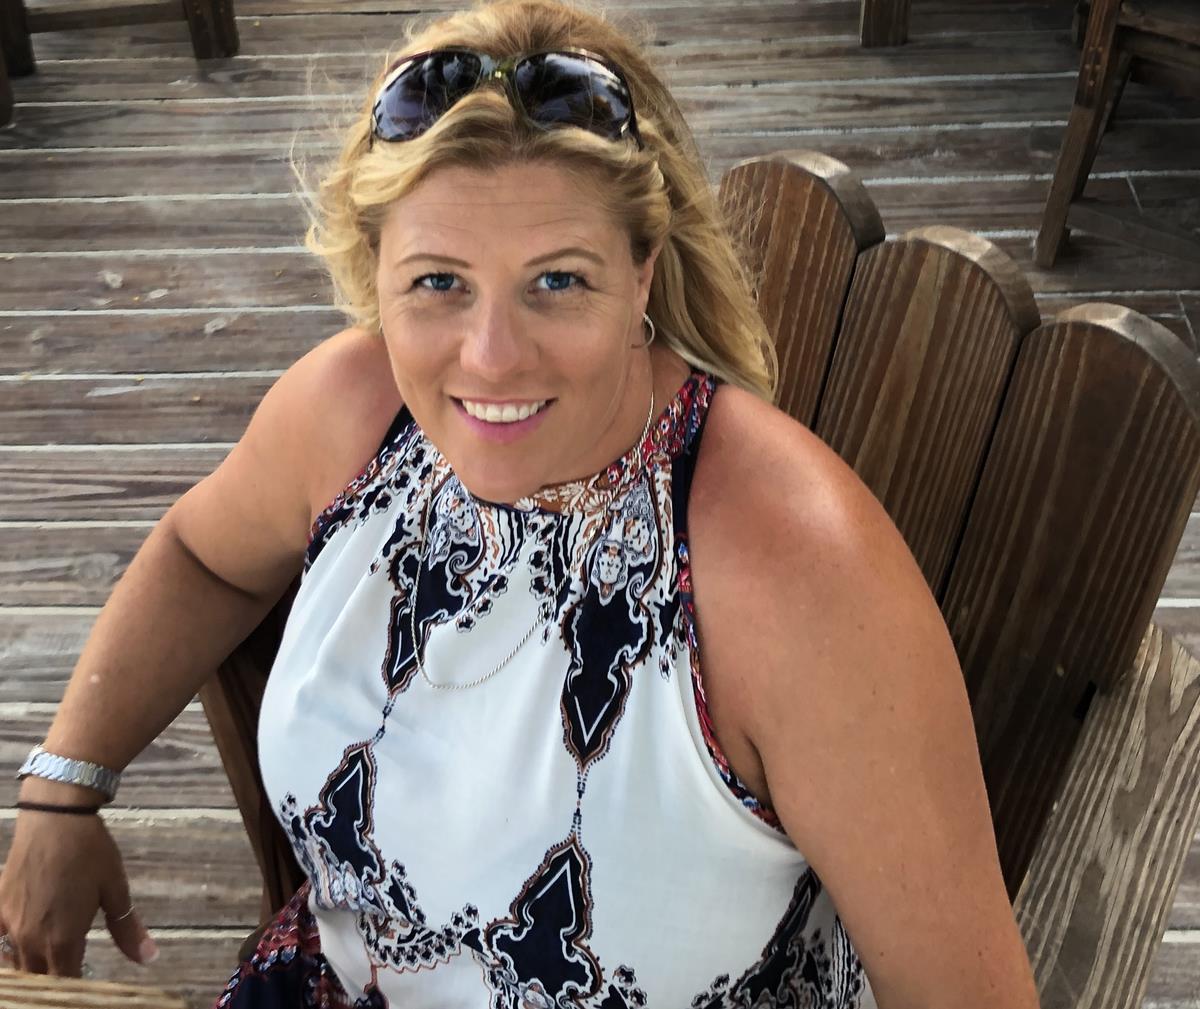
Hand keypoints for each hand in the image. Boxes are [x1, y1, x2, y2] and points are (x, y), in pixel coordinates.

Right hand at [0, 808, 158, 975]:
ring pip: (17, 963)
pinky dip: (8, 949)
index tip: (87, 989)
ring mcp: (9, 925)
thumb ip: (127, 929)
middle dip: (55, 983)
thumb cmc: (91, 852)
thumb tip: (150, 958)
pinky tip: (20, 945)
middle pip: (39, 977)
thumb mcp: (116, 889)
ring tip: (49, 964)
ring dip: (33, 968)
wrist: (56, 818)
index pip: (66, 983)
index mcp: (63, 939)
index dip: (77, 991)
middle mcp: (31, 939)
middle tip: (71, 974)